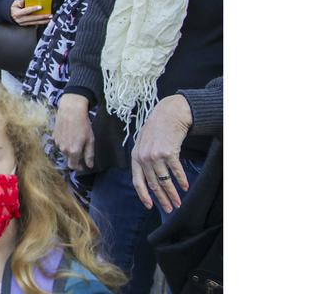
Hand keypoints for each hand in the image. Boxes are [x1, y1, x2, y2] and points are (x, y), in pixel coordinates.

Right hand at [10, 0, 50, 25]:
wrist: (11, 15)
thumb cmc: (14, 8)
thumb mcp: (15, 3)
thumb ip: (20, 2)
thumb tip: (25, 1)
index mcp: (17, 13)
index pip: (26, 11)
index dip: (33, 9)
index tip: (40, 7)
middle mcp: (21, 20)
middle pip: (33, 18)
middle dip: (42, 16)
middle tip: (49, 15)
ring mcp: (24, 23)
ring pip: (35, 22)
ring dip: (43, 20)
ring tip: (50, 18)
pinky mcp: (27, 25)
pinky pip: (35, 24)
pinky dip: (41, 22)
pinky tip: (46, 20)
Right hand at [54, 93, 94, 169]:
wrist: (70, 110)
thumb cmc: (83, 124)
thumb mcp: (90, 139)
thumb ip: (89, 154)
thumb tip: (89, 166)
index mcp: (73, 151)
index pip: (73, 166)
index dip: (78, 167)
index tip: (83, 165)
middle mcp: (64, 149)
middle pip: (69, 158)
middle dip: (75, 156)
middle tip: (81, 147)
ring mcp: (57, 143)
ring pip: (64, 150)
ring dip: (69, 148)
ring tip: (75, 137)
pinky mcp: (54, 136)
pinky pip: (60, 143)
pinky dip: (64, 141)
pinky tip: (69, 133)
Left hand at [131, 94, 192, 212]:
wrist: (169, 114)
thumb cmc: (157, 130)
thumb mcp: (144, 144)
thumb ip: (144, 160)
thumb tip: (149, 181)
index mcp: (136, 157)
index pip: (137, 181)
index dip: (143, 196)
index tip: (150, 206)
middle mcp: (143, 157)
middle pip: (153, 184)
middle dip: (161, 199)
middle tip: (169, 209)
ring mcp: (155, 155)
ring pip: (164, 181)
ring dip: (173, 194)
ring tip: (179, 202)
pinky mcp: (168, 152)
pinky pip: (176, 172)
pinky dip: (181, 181)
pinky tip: (186, 187)